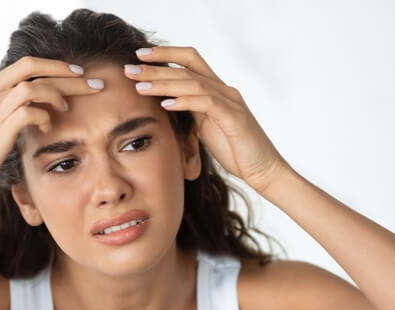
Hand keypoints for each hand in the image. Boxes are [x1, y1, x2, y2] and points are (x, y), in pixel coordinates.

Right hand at [0, 48, 103, 206]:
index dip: (54, 64)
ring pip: (31, 88)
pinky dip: (44, 117)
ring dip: (56, 95)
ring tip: (67, 108)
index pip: (24, 63)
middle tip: (92, 82)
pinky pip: (28, 113)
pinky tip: (49, 126)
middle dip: (66, 73)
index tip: (77, 72)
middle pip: (31, 69)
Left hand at [125, 46, 287, 192]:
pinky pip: (206, 104)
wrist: (264, 171)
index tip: (139, 56)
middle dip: (156, 68)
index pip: (190, 61)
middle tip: (129, 69)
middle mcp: (225, 91)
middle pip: (187, 69)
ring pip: (193, 83)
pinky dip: (184, 101)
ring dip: (164, 83)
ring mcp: (231, 103)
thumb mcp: (208, 128)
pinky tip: (166, 104)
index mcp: (218, 91)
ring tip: (140, 87)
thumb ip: (193, 112)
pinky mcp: (234, 119)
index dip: (166, 54)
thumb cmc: (237, 152)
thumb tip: (167, 104)